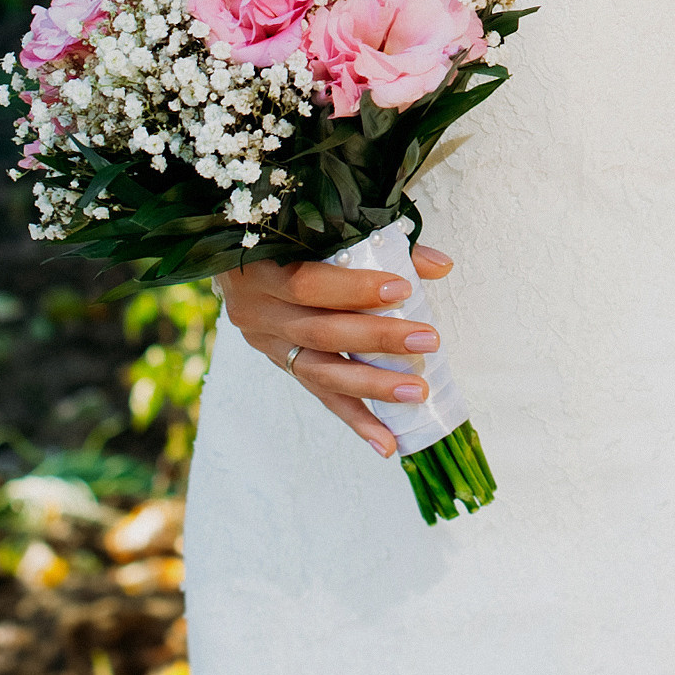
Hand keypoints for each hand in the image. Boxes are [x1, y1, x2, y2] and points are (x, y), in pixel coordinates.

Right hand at [218, 246, 453, 458]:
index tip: (402, 290)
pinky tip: (385, 442)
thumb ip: (380, 244)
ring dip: (371, 386)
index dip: (355, 289)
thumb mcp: (323, 231)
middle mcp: (258, 311)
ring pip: (320, 372)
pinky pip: (319, 395)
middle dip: (378, 338)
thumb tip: (439, 265)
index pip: (308, 284)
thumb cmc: (289, 235)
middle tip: (427, 340)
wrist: (235, 256)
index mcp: (261, 268)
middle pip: (320, 332)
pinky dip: (355, 419)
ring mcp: (267, 343)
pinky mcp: (281, 364)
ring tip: (415, 393)